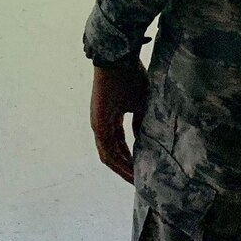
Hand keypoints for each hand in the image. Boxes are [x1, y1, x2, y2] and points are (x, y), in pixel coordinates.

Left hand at [91, 56, 148, 183]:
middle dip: (125, 167)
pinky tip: (129, 171)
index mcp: (111, 117)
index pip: (119, 143)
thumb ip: (139, 121)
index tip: (141, 168)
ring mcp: (98, 125)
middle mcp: (102, 124)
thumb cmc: (130, 76)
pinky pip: (107, 151)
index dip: (130, 157)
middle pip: (113, 153)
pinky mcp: (98, 125)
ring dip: (122, 169)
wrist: (118, 60)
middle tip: (138, 181)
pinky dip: (118, 163)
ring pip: (108, 156)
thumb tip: (143, 137)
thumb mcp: (140, 103)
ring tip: (135, 181)